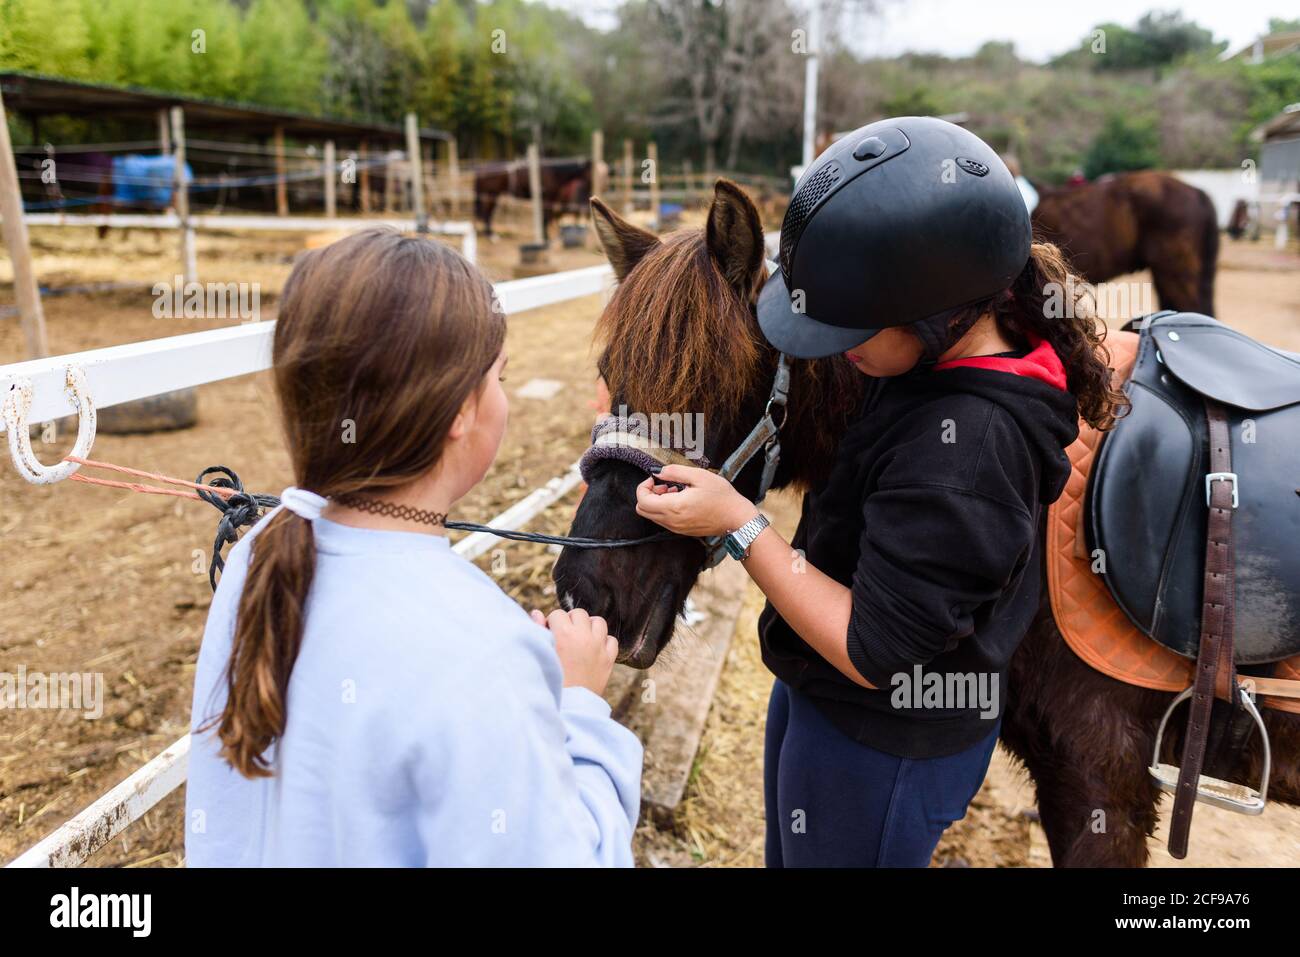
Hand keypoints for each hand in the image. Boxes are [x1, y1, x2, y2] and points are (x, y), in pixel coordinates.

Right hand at [530, 608, 617, 694]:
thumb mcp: (541, 654)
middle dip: (571, 621)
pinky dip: (604, 642)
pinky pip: (612, 640)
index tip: (550, 633)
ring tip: (581, 638)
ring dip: (589, 626)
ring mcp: (598, 647)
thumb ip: (537, 630)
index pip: (558, 614)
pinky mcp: (608, 659)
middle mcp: (584, 636)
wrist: (567, 708)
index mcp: (564, 634)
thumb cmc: (548, 680)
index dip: (552, 623)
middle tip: (564, 635)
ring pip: (599, 622)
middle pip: (579, 613)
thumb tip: (537, 612)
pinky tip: (594, 650)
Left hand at [633, 464, 757, 537]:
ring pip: (651, 516)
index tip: (656, 478)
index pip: (642, 500)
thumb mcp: (699, 476)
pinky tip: (681, 499)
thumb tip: (657, 471)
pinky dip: (665, 509)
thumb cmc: (721, 496)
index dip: (643, 486)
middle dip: (647, 494)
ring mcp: (676, 528)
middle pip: (642, 510)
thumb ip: (674, 472)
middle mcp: (672, 521)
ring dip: (656, 502)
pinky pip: (663, 521)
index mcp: (674, 507)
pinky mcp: (681, 531)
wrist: (736, 518)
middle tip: (664, 485)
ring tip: (675, 491)